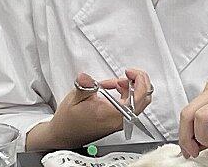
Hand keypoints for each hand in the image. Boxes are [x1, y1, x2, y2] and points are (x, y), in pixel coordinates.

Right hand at [26, 69, 152, 150]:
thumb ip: (84, 85)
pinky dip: (126, 94)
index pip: (139, 97)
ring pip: (139, 102)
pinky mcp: (117, 121)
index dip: (139, 80)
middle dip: (139, 82)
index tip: (130, 72)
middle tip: (129, 73)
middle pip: (144, 99)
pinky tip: (114, 88)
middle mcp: (120, 120)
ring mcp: (120, 122)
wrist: (63, 135)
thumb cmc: (69, 121)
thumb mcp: (75, 98)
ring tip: (118, 81)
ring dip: (132, 87)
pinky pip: (130, 106)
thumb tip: (85, 77)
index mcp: (113, 114)